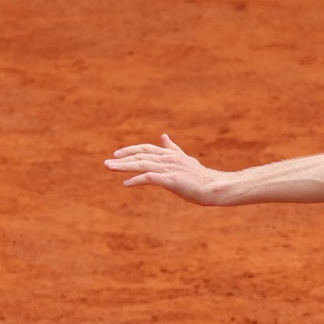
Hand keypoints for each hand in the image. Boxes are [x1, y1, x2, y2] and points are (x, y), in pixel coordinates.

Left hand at [104, 134, 229, 204]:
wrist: (216, 187)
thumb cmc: (202, 178)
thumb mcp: (185, 160)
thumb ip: (173, 148)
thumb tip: (164, 136)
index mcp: (172, 154)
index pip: (147, 149)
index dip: (131, 150)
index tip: (118, 154)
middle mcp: (168, 159)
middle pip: (141, 155)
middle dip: (122, 158)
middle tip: (107, 163)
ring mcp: (169, 169)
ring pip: (142, 164)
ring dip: (124, 166)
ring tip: (110, 168)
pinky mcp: (171, 180)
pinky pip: (149, 178)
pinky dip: (136, 180)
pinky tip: (126, 184)